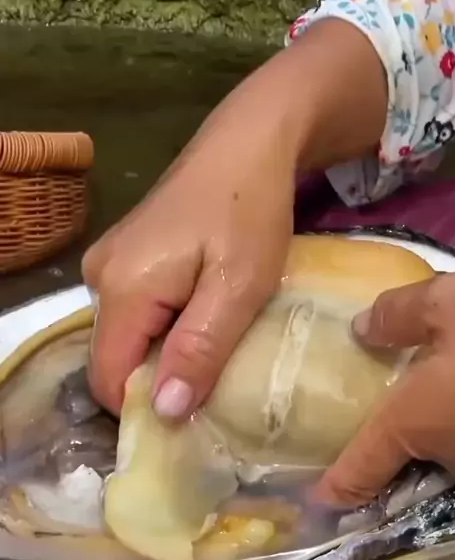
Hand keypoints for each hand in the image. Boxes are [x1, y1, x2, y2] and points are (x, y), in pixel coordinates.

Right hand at [83, 112, 294, 418]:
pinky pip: (134, 313)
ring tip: (215, 347)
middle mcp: (99, 276)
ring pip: (126, 338)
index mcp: (122, 288)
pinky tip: (202, 318)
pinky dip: (164, 328)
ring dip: (165, 354)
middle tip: (215, 380)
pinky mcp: (124, 256)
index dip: (145, 406)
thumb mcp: (238, 288)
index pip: (108, 377)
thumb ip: (199, 351)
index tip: (194, 416)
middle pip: (115, 358)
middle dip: (157, 381)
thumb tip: (164, 412)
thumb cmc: (250, 212)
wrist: (250, 143)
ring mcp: (108, 263)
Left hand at [314, 272, 454, 507]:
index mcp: (413, 424)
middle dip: (410, 428)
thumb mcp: (450, 300)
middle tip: (411, 387)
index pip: (359, 470)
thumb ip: (400, 315)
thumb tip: (362, 328)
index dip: (337, 486)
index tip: (321, 500)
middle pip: (414, 452)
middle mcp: (452, 455)